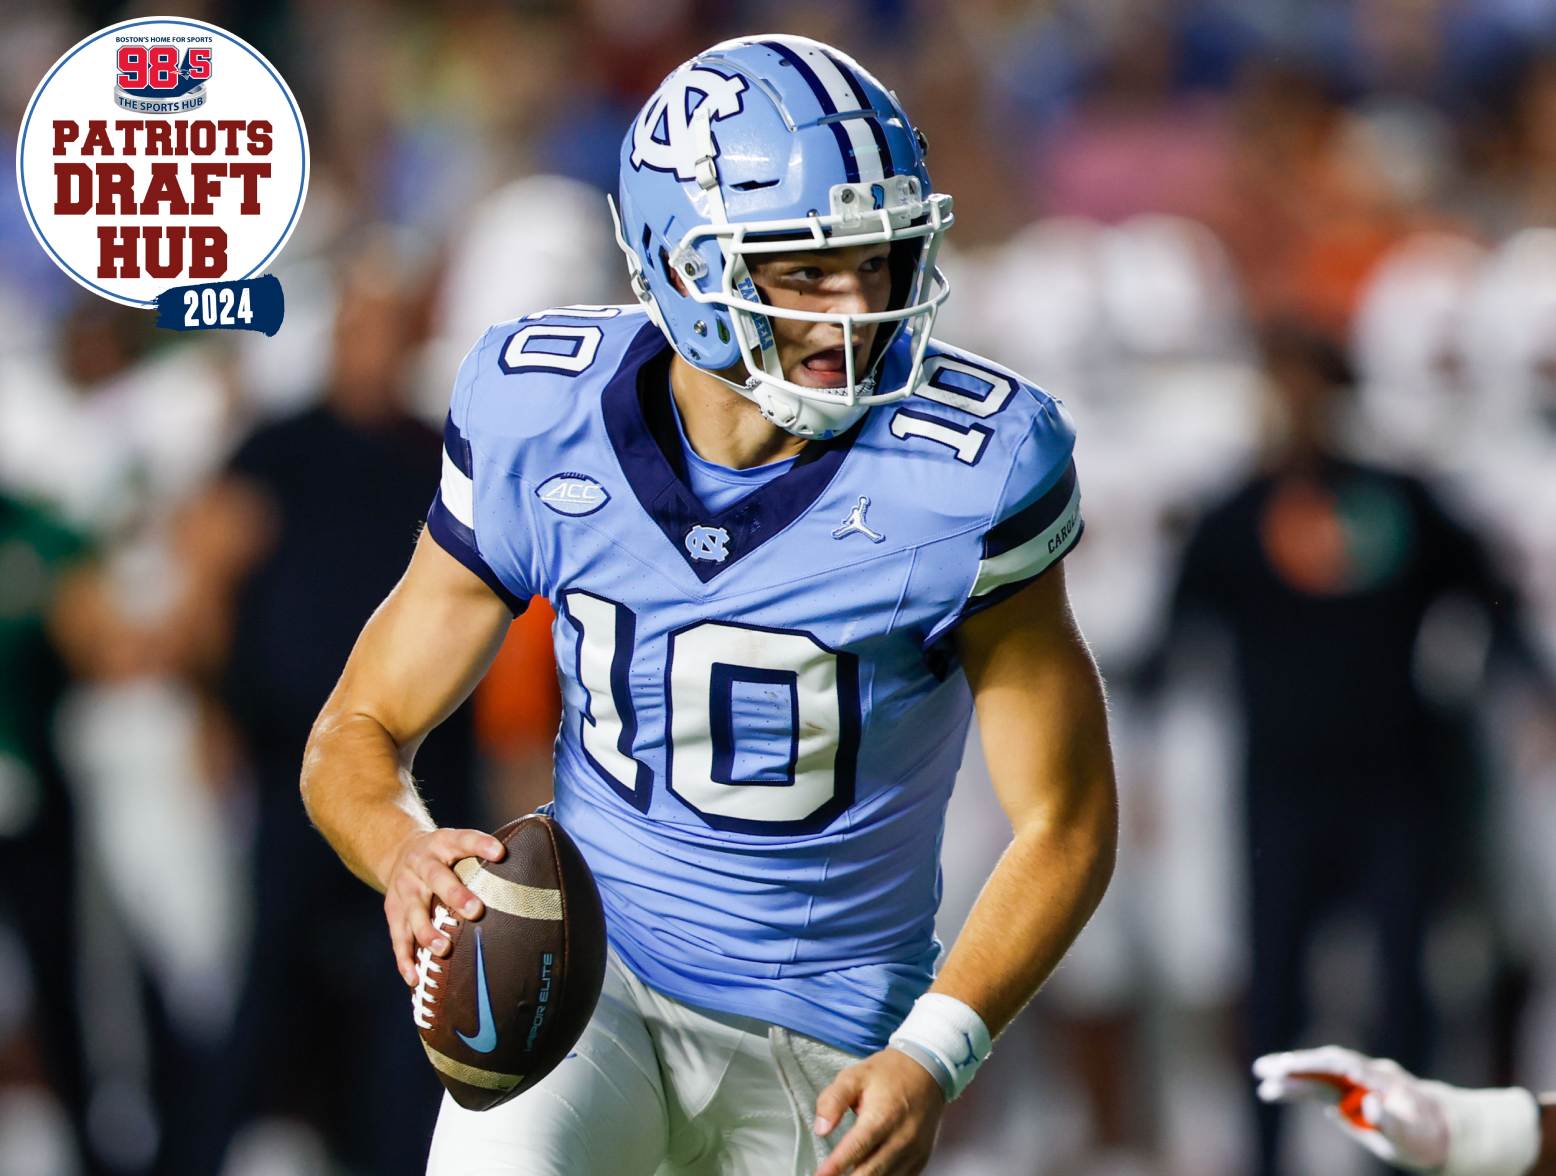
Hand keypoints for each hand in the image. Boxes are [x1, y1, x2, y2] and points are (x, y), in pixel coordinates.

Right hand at [382, 827, 504, 985]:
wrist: (397, 850)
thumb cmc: (444, 854)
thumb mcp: (458, 844)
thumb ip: (484, 859)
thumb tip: (535, 876)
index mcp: (443, 843)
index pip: (464, 839)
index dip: (481, 845)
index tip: (501, 852)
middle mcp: (421, 863)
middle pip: (437, 877)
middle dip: (455, 894)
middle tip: (476, 911)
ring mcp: (404, 887)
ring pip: (414, 911)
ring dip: (427, 931)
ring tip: (443, 949)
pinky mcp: (392, 910)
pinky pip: (398, 937)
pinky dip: (405, 959)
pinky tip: (414, 979)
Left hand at [814, 1047, 945, 1175]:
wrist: (926, 1070)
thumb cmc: (888, 1074)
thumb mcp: (853, 1077)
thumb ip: (833, 1101)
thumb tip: (820, 1129)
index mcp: (881, 1116)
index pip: (855, 1149)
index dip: (835, 1167)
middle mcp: (900, 1138)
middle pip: (870, 1172)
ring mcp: (913, 1151)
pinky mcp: (921, 1159)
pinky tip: (867, 1175)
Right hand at [1254, 1046, 1449, 1170]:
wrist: (1440, 1132)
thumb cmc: (1426, 1136)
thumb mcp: (1411, 1136)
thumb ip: (1390, 1120)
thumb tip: (1367, 1102)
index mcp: (1377, 1078)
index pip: (1339, 1064)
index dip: (1313, 1063)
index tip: (1288, 1066)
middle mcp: (1363, 1075)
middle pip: (1322, 1064)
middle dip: (1292, 1065)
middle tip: (1261, 1068)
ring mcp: (1355, 1084)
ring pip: (1317, 1074)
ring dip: (1289, 1077)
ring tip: (1263, 1085)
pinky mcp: (1349, 1096)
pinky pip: (1319, 1087)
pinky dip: (1298, 1087)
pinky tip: (1279, 1092)